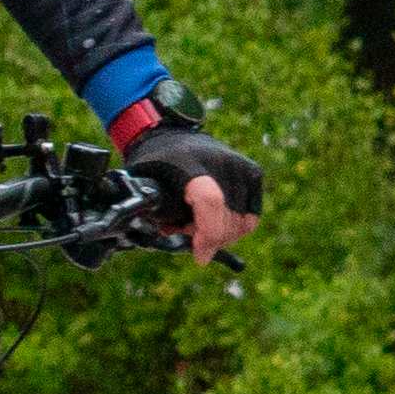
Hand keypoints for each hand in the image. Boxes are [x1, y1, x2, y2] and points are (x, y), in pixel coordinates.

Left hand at [120, 110, 264, 258]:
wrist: (174, 137)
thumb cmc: (154, 166)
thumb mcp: (141, 184)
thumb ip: (150, 211)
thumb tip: (165, 238)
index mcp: (188, 163)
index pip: (209, 201)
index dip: (207, 233)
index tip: (199, 256)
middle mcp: (220, 162)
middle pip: (226, 218)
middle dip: (205, 238)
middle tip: (182, 231)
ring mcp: (240, 166)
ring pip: (242, 222)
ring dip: (219, 234)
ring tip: (192, 222)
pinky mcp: (253, 172)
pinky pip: (251, 217)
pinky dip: (234, 227)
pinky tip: (211, 219)